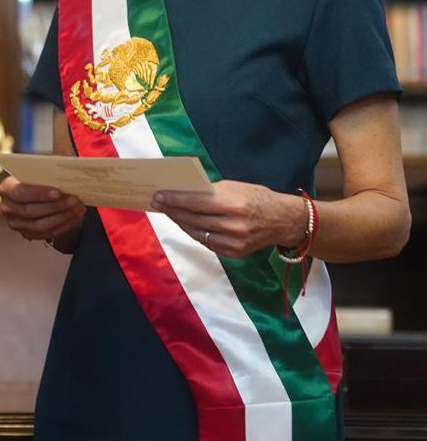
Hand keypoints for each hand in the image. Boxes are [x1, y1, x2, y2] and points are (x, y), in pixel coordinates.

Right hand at [0, 175, 84, 241]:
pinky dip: (63, 225)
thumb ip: (46, 171)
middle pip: (31, 211)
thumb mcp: (38, 170)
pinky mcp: (27, 234)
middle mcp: (7, 208)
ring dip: (62, 216)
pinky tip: (75, 216)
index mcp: (6, 188)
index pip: (20, 193)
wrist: (34, 192)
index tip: (59, 192)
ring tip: (78, 207)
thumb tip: (65, 170)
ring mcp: (16, 224)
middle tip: (75, 199)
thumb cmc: (38, 177)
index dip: (40, 194)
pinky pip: (47, 233)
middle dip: (56, 206)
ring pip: (40, 225)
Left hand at [151, 180, 303, 258]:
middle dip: (173, 210)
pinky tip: (184, 223)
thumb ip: (210, 191)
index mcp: (234, 205)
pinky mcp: (234, 253)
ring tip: (168, 212)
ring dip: (180, 222)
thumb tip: (183, 192)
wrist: (282, 220)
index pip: (196, 203)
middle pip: (193, 219)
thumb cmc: (256, 197)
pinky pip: (206, 242)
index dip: (174, 200)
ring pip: (197, 232)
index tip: (158, 196)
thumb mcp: (234, 187)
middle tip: (158, 203)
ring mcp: (234, 242)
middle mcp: (234, 226)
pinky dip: (194, 232)